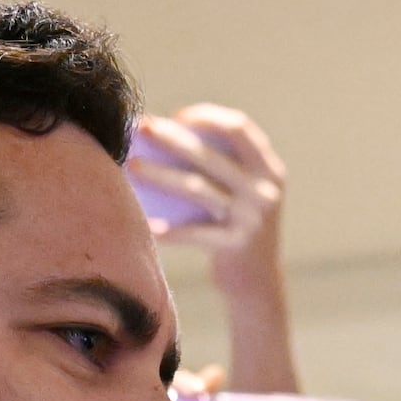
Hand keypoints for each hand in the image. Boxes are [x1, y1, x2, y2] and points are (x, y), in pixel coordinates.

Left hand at [136, 106, 295, 392]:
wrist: (258, 284)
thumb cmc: (237, 229)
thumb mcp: (244, 194)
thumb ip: (224, 166)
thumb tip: (166, 132)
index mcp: (269, 170)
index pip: (238, 127)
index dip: (206, 116)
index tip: (176, 116)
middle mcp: (265, 190)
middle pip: (211, 154)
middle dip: (172, 136)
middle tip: (142, 127)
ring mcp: (252, 218)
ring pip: (197, 188)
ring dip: (160, 175)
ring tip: (131, 166)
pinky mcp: (236, 246)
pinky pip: (193, 232)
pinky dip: (169, 228)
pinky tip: (145, 222)